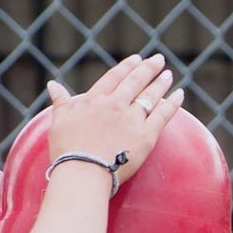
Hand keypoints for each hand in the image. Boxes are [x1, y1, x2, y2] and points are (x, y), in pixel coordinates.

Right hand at [44, 54, 183, 183]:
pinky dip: (173, 103)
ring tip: (168, 74)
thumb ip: (60, 103)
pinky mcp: (147, 135)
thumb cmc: (68, 152)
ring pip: (151, 95)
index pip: (114, 77)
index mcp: (94, 100)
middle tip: (158, 60)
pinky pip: (163, 114)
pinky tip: (179, 94)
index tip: (136, 59)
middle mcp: (115, 105)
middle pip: (136, 81)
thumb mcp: (58, 123)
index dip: (127, 67)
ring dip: (161, 82)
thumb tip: (53, 85)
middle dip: (148, 68)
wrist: (84, 173)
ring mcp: (132, 119)